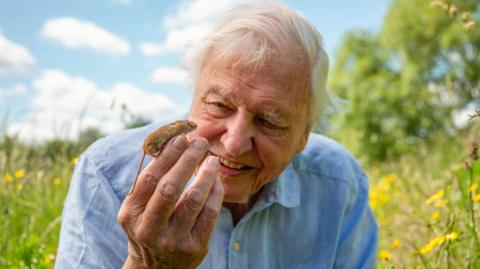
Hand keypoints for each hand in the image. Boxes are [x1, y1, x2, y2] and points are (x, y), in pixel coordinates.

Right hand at [117, 135, 223, 268]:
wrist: (156, 268)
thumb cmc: (149, 226)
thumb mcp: (139, 208)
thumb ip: (150, 182)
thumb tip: (171, 143)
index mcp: (130, 214)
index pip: (149, 179)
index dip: (167, 156)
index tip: (181, 138)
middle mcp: (149, 229)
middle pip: (170, 188)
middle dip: (187, 160)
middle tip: (200, 142)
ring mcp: (173, 240)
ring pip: (193, 200)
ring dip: (206, 174)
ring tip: (211, 159)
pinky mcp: (195, 247)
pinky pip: (210, 213)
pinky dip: (215, 192)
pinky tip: (216, 179)